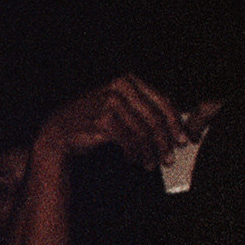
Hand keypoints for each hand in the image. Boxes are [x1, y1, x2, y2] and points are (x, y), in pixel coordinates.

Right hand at [36, 74, 205, 174]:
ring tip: (153, 164)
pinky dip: (135, 154)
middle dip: (165, 141)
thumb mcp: (118, 108)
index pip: (162, 101)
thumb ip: (142, 110)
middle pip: (154, 118)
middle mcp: (120, 87)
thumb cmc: (91, 120)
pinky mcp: (103, 120)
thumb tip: (174, 124)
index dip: (177, 122)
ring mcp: (110, 102)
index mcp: (128, 80)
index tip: (185, 139)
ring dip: (150, 152)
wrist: (58, 131)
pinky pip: (129, 141)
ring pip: (143, 132)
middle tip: (171, 157)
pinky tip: (136, 161)